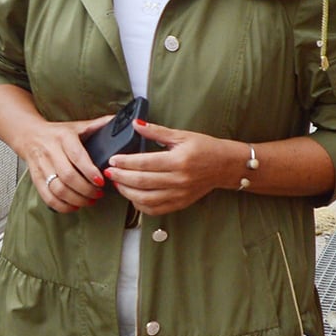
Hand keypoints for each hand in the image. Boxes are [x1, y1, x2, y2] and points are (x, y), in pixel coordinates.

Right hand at [16, 114, 110, 213]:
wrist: (29, 135)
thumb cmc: (57, 133)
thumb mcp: (77, 126)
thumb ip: (98, 125)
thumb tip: (122, 121)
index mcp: (64, 137)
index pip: (77, 156)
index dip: (90, 171)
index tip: (101, 181)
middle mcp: (51, 151)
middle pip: (68, 176)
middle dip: (86, 190)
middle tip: (98, 194)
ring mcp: (41, 166)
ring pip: (58, 189)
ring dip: (76, 199)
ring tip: (89, 201)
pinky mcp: (35, 178)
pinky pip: (47, 196)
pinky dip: (62, 205)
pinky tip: (73, 205)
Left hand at [103, 121, 241, 217]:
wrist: (225, 165)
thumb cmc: (205, 148)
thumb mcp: (182, 135)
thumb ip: (156, 131)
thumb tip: (135, 125)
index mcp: (178, 161)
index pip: (144, 163)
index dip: (125, 162)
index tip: (113, 160)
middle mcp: (178, 180)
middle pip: (141, 182)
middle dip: (121, 177)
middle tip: (109, 171)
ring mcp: (179, 194)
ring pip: (145, 199)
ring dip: (127, 192)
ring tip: (118, 183)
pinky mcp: (180, 203)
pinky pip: (155, 210)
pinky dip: (140, 205)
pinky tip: (132, 196)